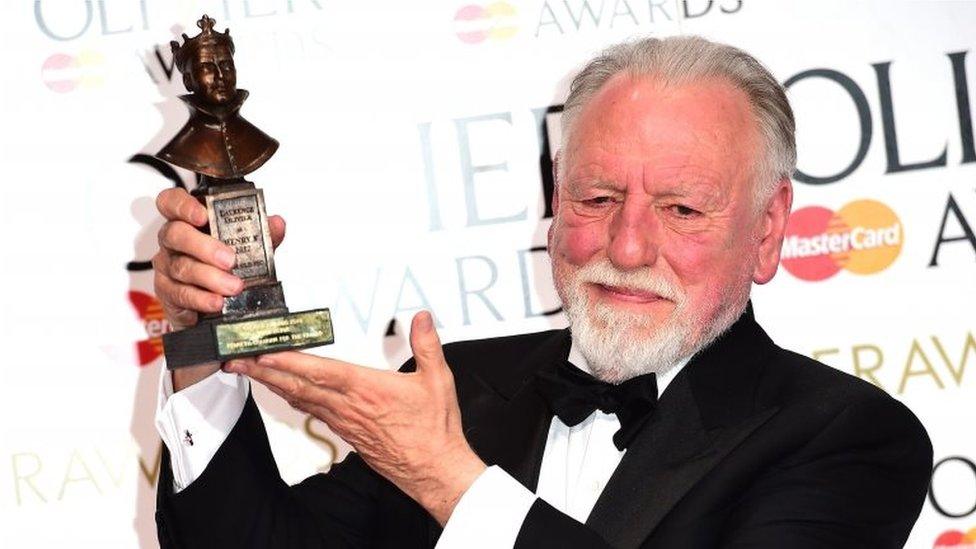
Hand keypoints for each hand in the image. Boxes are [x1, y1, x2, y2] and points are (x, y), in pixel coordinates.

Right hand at [152, 187, 285, 389]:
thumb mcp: (247, 247)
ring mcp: (167, 266)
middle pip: (175, 234)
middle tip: (230, 260)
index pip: (172, 202)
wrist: (214, 303)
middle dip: (204, 247)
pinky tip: (215, 302)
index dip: (183, 205)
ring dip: (209, 278)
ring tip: (232, 287)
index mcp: (189, 223)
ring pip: (181, 267)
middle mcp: (174, 242)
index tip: (202, 214)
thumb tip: (276, 224)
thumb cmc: (226, 267)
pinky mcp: (167, 293)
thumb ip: (261, 234)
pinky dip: (200, 299)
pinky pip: (179, 295)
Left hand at [225, 311, 485, 525]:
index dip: (290, 362)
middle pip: (299, 386)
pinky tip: (285, 392)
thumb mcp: (438, 380)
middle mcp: (350, 406)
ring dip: (273, 384)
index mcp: (369, 389)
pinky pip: (313, 411)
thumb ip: (428, 345)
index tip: (264, 353)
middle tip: (236, 360)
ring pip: (301, 400)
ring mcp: (345, 422)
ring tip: (249, 371)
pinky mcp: (347, 433)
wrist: (434, 468)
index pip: (321, 372)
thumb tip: (422, 317)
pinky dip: (294, 399)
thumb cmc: (434, 428)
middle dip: (264, 372)